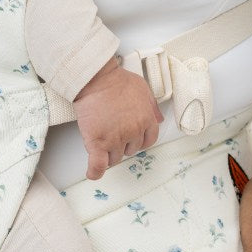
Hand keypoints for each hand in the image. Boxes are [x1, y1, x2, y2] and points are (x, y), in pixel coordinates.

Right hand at [73, 59, 163, 179]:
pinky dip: (95, 171)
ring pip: (114, 158)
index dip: (139, 141)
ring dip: (108, 153)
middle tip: (112, 132)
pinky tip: (93, 172)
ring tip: (100, 141)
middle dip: (122, 144)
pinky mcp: (97, 142)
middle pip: (130, 150)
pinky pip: (98, 165)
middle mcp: (133, 132)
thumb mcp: (142, 88)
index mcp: (146, 119)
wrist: (96, 79)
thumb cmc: (116, 80)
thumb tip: (158, 119)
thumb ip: (152, 106)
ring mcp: (115, 139)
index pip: (148, 141)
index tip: (132, 140)